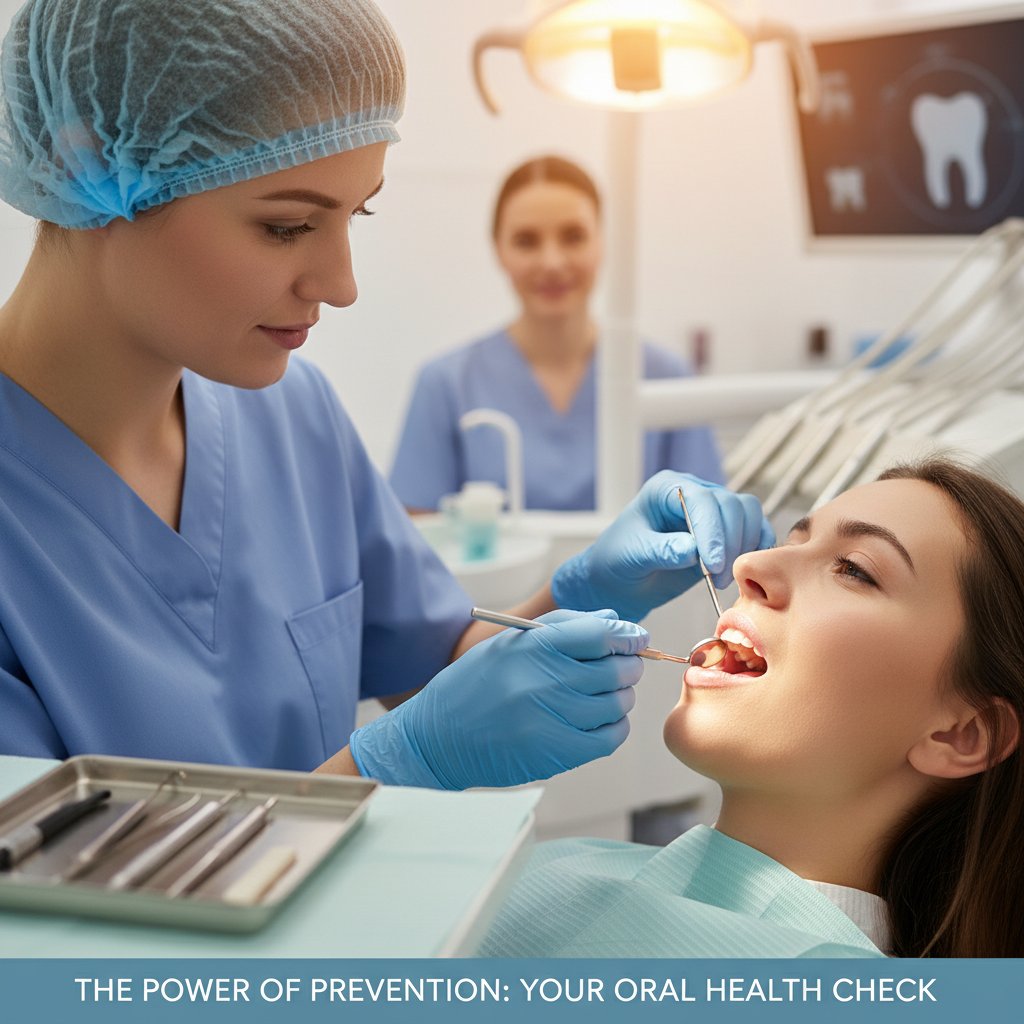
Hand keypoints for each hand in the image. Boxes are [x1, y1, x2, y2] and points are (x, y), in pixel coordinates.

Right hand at [348, 610, 647, 788]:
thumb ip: (564, 625)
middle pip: (616, 669)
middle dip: (627, 665)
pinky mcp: (557, 754)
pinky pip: (609, 737)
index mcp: (533, 647)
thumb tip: (614, 620)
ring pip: (617, 703)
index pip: (601, 634)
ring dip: (619, 697)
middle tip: (621, 666)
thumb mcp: (510, 642)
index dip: (628, 634)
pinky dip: (613, 726)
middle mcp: (545, 681)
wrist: (437, 738)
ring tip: (600, 694)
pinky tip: (598, 720)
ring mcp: (552, 719)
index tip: (635, 637)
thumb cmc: (475, 684)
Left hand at [551, 471, 773, 621]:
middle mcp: (692, 493)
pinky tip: (744, 569)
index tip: (712, 564)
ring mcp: (710, 511)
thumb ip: (661, 551)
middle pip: (730, 504)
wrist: (621, 581)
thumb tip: (693, 549)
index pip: (700, 499)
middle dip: (730, 542)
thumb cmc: (618, 561)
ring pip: (747, 513)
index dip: (712, 531)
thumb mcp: (633, 556)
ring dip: (744, 546)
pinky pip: (753, 529)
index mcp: (666, 488)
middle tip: (718, 578)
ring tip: (724, 579)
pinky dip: (756, 547)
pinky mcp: (723, 532)